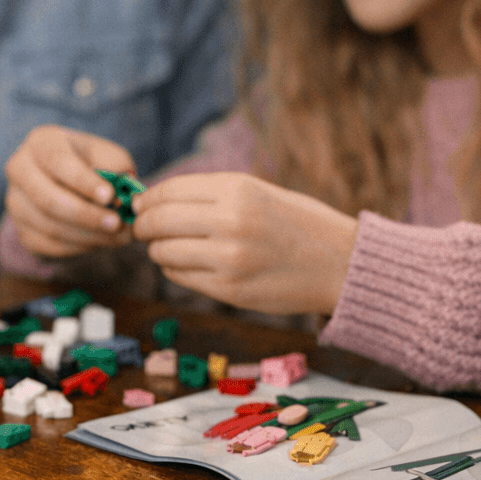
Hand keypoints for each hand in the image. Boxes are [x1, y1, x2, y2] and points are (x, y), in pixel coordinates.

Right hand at [4, 125, 137, 258]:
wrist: (69, 183)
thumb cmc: (91, 164)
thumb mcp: (106, 155)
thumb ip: (116, 168)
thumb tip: (122, 194)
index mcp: (41, 143)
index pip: (58, 162)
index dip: (83, 181)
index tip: (110, 196)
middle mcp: (20, 169)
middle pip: (48, 198)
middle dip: (86, 215)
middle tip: (116, 224)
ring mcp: (15, 201)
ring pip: (49, 226)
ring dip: (87, 236)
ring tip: (117, 238)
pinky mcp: (20, 229)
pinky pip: (47, 245)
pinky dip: (77, 247)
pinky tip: (99, 242)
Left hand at [132, 172, 358, 313]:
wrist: (339, 264)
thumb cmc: (295, 222)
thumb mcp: (256, 191)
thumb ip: (209, 194)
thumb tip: (154, 200)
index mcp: (237, 189)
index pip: (168, 190)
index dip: (147, 199)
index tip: (140, 204)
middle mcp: (231, 222)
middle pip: (158, 221)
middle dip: (143, 225)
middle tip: (142, 227)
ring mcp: (229, 259)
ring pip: (163, 251)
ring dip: (157, 249)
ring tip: (166, 246)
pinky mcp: (229, 290)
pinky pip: (180, 276)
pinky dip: (174, 268)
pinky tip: (186, 262)